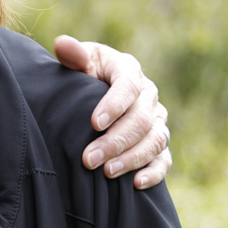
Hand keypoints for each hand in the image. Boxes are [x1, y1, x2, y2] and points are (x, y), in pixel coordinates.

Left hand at [52, 35, 170, 188]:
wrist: (92, 98)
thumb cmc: (82, 77)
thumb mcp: (77, 64)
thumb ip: (72, 55)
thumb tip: (62, 43)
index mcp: (128, 70)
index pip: (129, 85)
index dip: (114, 105)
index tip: (94, 123)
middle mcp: (148, 95)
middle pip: (141, 119)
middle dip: (115, 141)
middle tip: (88, 159)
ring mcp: (157, 120)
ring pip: (155, 140)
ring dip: (132, 158)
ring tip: (106, 172)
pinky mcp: (159, 143)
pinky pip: (165, 159)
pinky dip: (154, 172)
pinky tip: (136, 184)